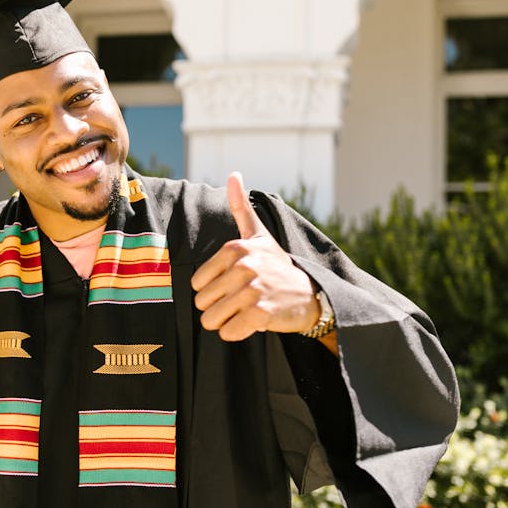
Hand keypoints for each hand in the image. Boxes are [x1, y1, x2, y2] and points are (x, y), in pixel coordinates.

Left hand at [190, 172, 319, 340]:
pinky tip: (251, 323)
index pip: (197, 283)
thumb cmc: (277, 265)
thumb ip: (241, 207)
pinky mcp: (261, 314)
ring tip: (244, 312)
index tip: (232, 285)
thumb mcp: (259, 235)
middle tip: (240, 301)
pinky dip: (236, 333)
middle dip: (217, 308)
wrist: (311, 295)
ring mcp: (253, 290)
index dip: (211, 290)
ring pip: (211, 320)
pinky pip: (228, 332)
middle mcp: (244, 266)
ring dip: (225, 322)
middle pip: (201, 303)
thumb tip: (234, 174)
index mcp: (236, 249)